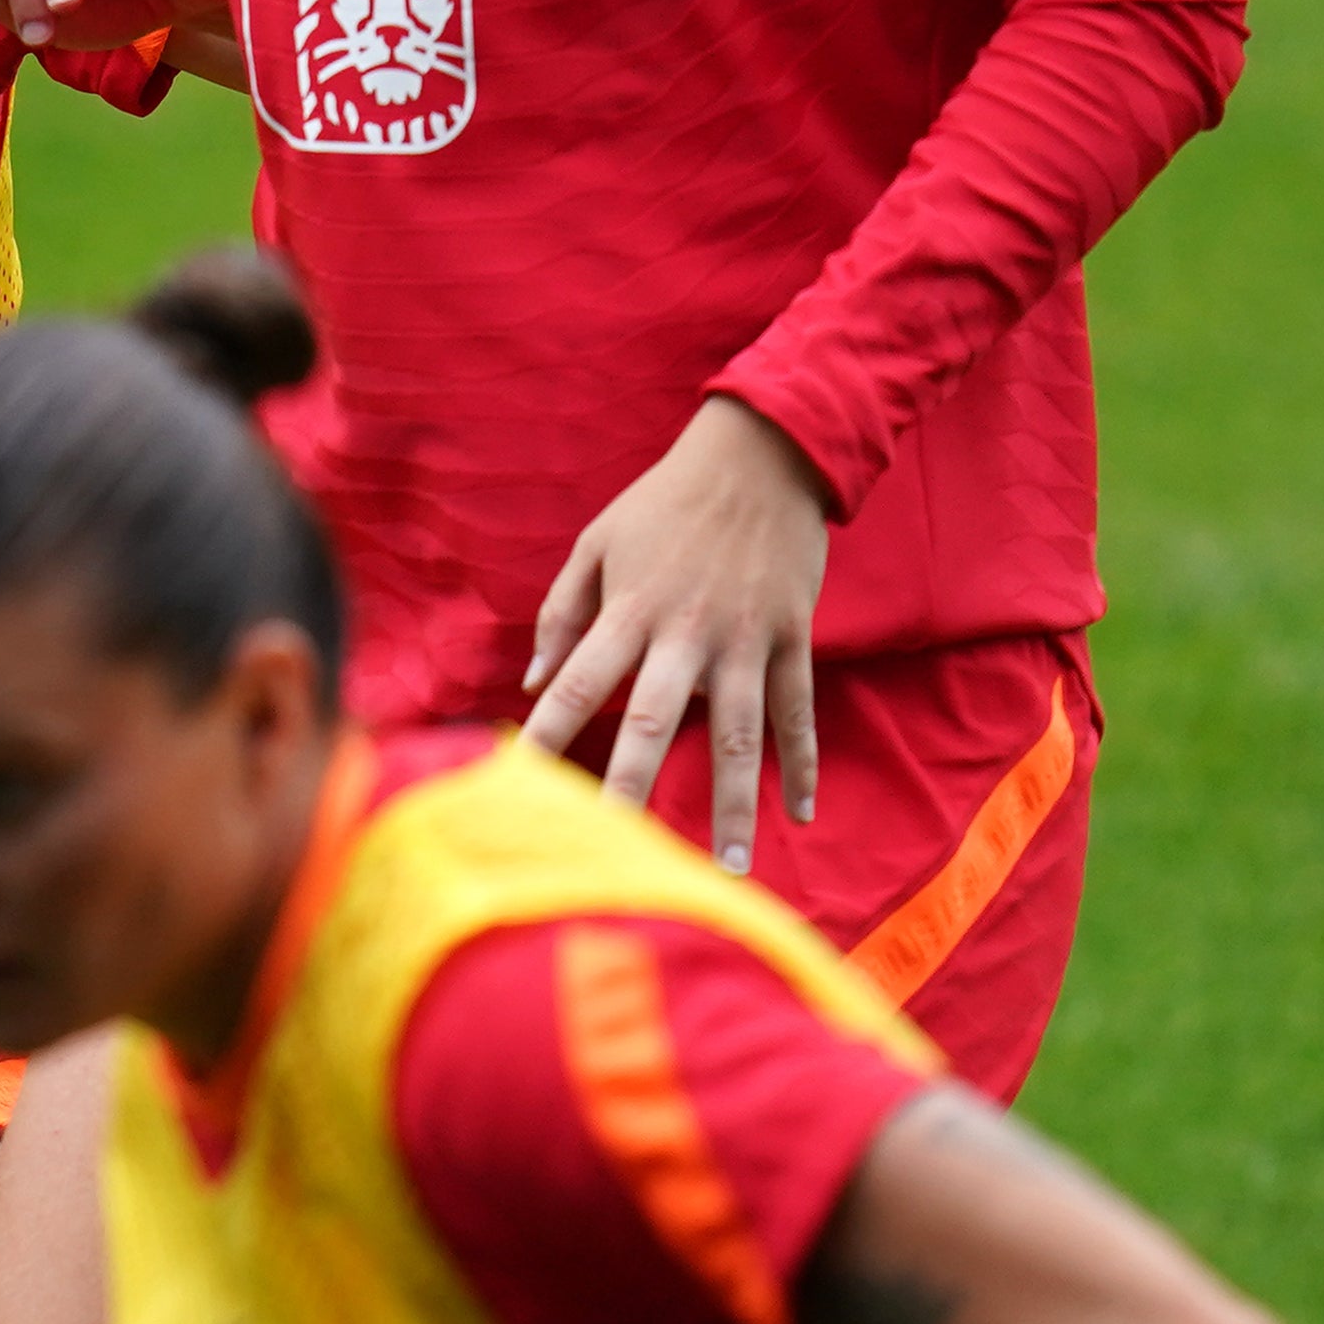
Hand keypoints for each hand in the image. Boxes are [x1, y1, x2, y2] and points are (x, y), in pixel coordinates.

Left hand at [521, 395, 828, 869]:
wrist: (762, 455)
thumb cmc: (664, 503)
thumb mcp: (598, 542)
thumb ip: (562, 612)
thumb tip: (532, 684)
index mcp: (630, 610)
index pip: (578, 682)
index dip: (549, 732)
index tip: (520, 783)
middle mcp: (687, 633)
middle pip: (656, 722)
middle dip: (636, 787)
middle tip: (623, 853)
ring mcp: (746, 639)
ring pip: (739, 736)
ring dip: (733, 804)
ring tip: (726, 869)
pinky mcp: (792, 636)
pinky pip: (797, 712)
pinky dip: (802, 764)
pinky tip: (800, 813)